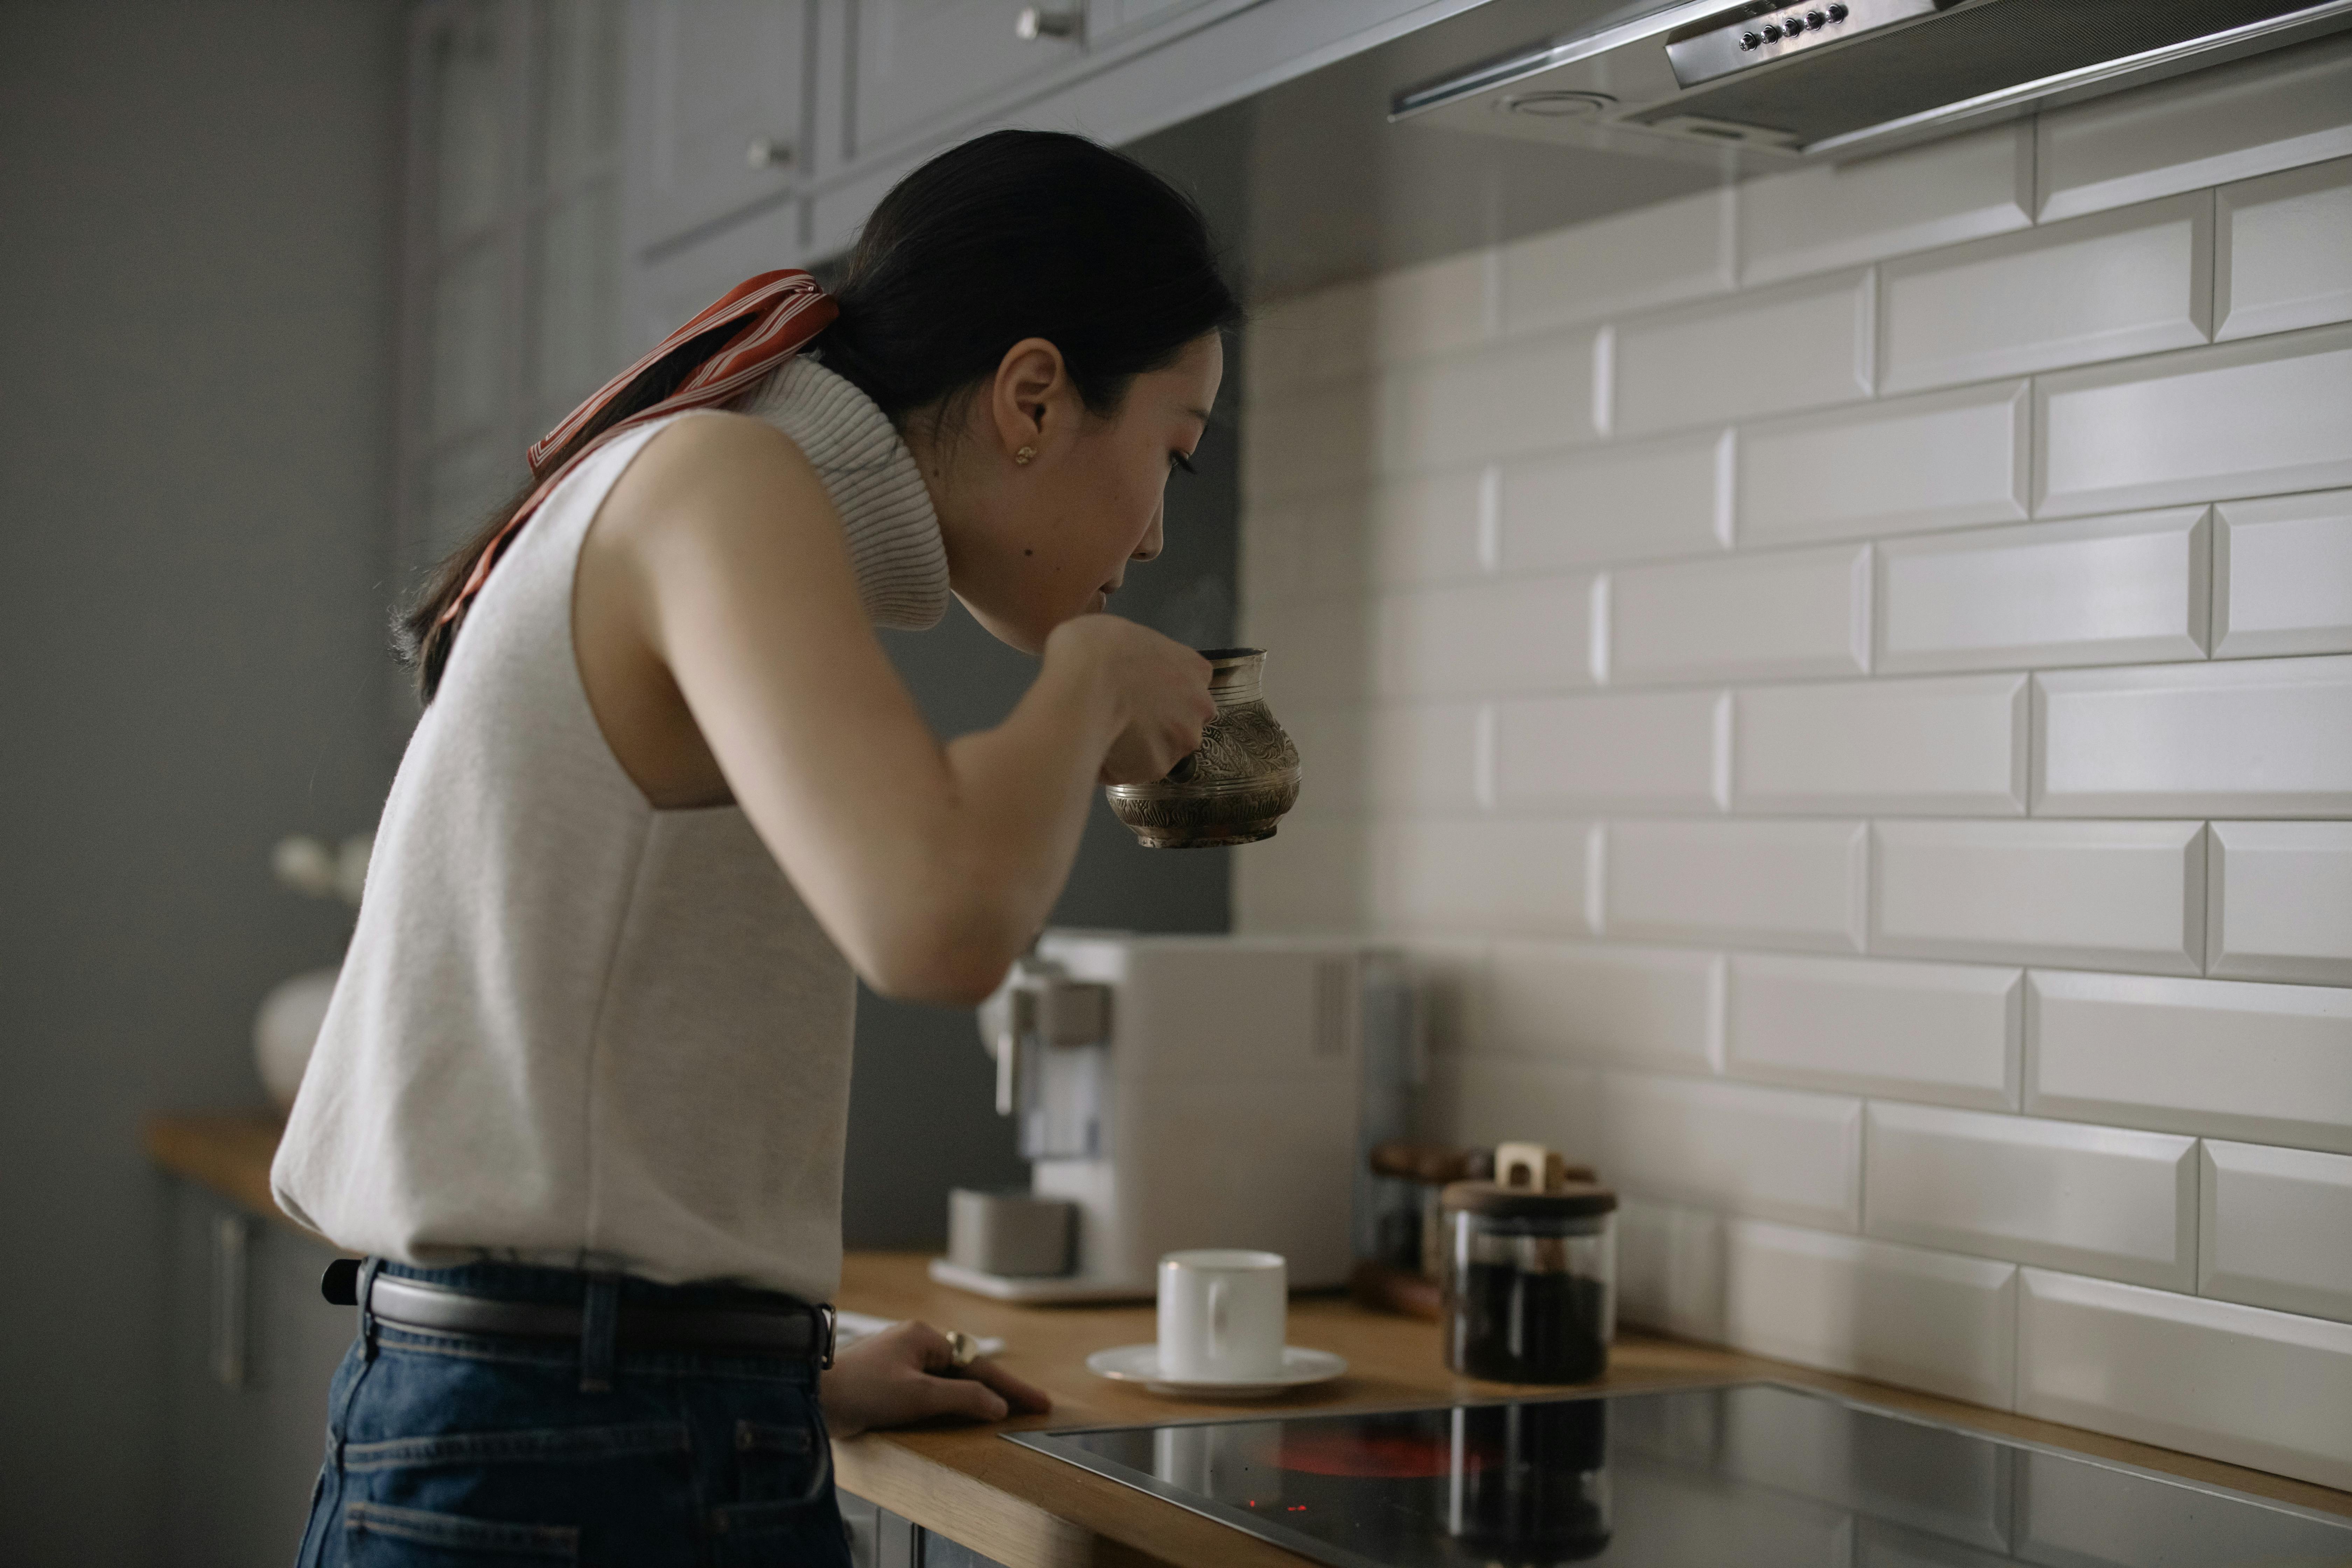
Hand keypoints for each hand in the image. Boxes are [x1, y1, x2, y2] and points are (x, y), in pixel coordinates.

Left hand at [818, 1320, 1052, 1438]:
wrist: (812, 1398)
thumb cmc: (860, 1390)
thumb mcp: (918, 1395)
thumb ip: (962, 1398)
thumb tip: (997, 1405)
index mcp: (924, 1337)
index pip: (979, 1364)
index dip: (1011, 1386)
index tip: (1038, 1402)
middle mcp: (915, 1343)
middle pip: (968, 1368)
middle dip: (1000, 1388)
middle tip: (1030, 1407)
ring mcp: (902, 1361)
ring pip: (951, 1379)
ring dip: (977, 1395)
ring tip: (1006, 1411)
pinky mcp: (890, 1381)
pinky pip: (933, 1388)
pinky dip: (954, 1400)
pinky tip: (964, 1413)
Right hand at [1045, 616, 1214, 784]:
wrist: (1085, 678)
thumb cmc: (1098, 645)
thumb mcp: (1125, 634)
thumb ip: (1140, 658)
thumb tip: (1123, 670)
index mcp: (1195, 669)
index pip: (1188, 689)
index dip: (1160, 695)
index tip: (1136, 696)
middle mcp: (1200, 706)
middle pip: (1181, 723)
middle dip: (1156, 726)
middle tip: (1120, 719)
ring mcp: (1182, 739)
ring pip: (1160, 751)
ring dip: (1137, 749)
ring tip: (1102, 736)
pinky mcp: (1158, 767)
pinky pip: (1134, 771)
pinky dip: (1116, 767)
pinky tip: (1094, 749)